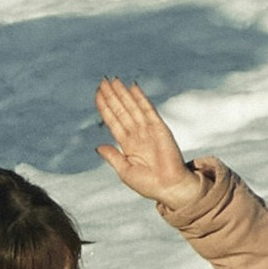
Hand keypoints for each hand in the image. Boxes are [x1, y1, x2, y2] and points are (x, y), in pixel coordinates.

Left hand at [92, 77, 195, 206]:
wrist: (170, 187)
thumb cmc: (149, 184)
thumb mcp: (125, 171)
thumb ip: (113, 157)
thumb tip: (98, 146)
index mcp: (128, 145)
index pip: (113, 121)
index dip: (105, 108)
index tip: (97, 95)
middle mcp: (137, 134)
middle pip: (121, 111)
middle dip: (112, 96)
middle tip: (102, 81)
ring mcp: (148, 130)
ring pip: (132, 107)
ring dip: (123, 94)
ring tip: (113, 81)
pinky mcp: (159, 128)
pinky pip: (148, 110)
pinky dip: (140, 98)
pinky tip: (133, 87)